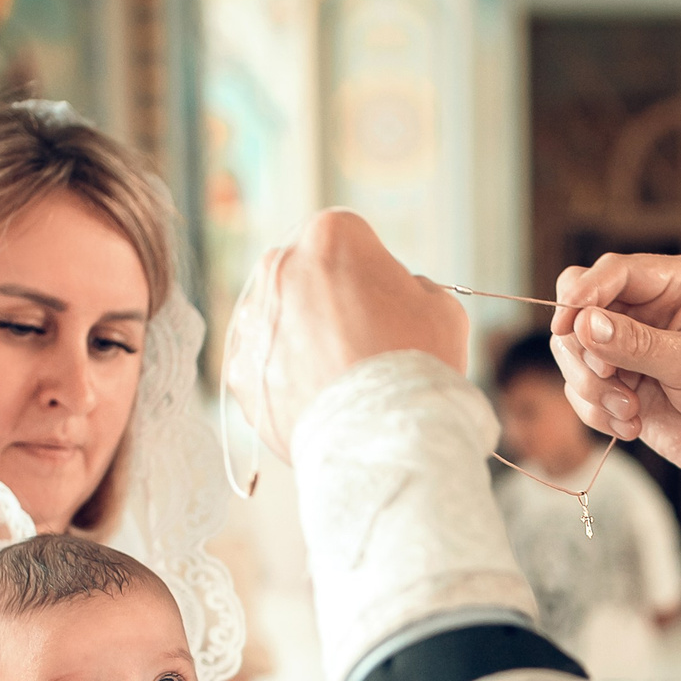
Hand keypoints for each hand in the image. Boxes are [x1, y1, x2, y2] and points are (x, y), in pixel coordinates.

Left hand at [226, 210, 468, 463]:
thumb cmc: (417, 369)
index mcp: (330, 237)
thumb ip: (414, 287)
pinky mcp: (238, 370)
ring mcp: (252, 321)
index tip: (387, 302)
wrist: (382, 442)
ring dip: (304, 337)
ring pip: (280, 319)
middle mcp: (279, 267)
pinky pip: (264, 365)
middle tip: (364, 341)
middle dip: (330, 298)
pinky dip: (285, 378)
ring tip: (341, 378)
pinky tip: (319, 398)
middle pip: (307, 273)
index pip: (350, 239)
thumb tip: (401, 294)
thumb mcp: (442, 308)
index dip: (373, 271)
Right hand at [548, 254, 680, 483]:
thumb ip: (637, 343)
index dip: (582, 294)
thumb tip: (583, 323)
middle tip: (608, 377)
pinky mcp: (617, 384)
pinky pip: (580, 391)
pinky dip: (597, 413)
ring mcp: (626, 348)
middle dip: (585, 351)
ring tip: (630, 411)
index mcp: (671, 283)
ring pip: (572, 354)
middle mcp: (643, 309)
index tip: (566, 326)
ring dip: (594, 389)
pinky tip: (631, 425)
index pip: (610, 272)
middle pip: (578, 311)